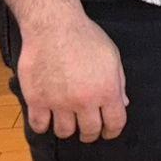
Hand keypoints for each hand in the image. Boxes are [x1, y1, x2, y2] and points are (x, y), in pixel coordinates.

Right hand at [16, 13, 127, 140]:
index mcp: (107, 91)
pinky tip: (46, 118)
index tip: (108, 132)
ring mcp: (59, 102)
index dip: (112, 131)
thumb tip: (123, 103)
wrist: (54, 27)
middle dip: (90, 133)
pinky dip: (43, 125)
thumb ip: (119, 83)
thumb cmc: (86, 37)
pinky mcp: (36, 100)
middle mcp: (84, 101)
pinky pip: (39, 125)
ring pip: (64, 132)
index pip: (115, 123)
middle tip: (87, 130)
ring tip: (67, 122)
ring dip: (67, 130)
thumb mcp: (112, 57)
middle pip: (89, 132)